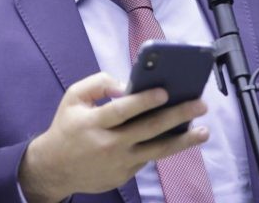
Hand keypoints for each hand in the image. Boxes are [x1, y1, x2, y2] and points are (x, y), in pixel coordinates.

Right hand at [18, 72, 209, 202]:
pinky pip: (149, 157)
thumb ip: (97, 84)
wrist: (54, 169)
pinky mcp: (125, 175)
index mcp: (94, 123)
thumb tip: (125, 85)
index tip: (165, 91)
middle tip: (200, 104)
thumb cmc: (67, 127)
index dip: (144, 100)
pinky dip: (166, 147)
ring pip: (157, 150)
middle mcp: (109, 144)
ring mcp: (119, 162)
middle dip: (177, 116)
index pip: (122, 110)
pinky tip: (183, 138)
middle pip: (148, 129)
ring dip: (183, 140)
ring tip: (204, 131)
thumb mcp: (73, 98)